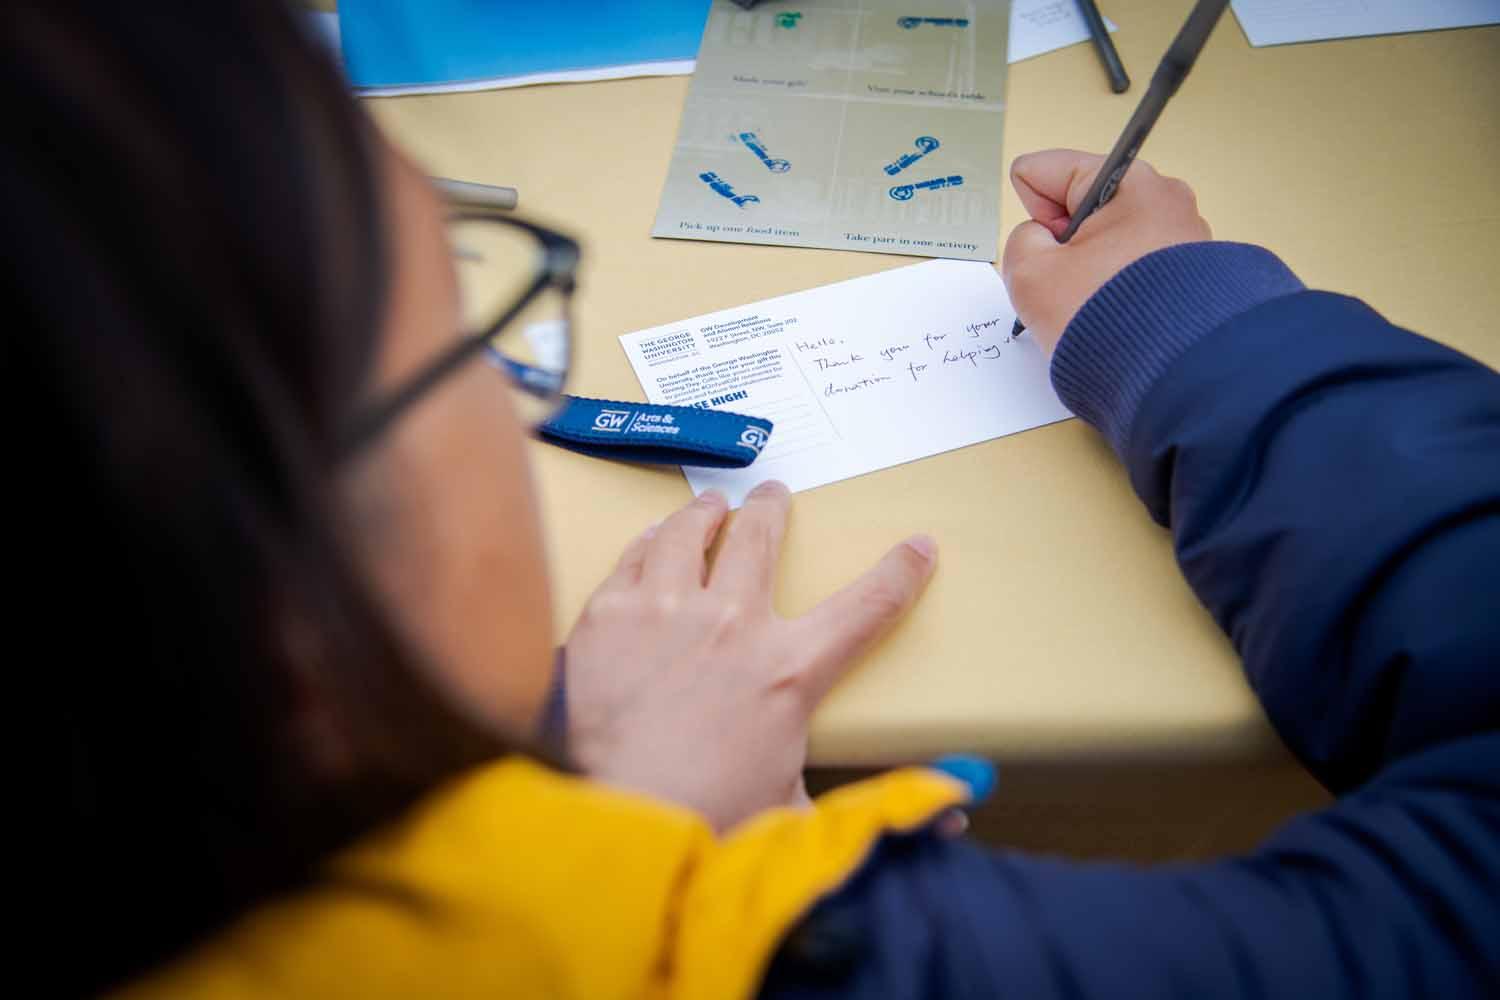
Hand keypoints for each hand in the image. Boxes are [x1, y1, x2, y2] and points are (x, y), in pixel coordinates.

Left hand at [563, 481, 936, 831]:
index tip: (918, 547)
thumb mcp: (797, 814)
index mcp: (788, 671)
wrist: (616, 820)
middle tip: (772, 494)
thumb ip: (859, 807)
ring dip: (703, 513)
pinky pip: (632, 557)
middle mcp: (731, 624)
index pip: (864, 609)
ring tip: (707, 505)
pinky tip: (649, 541)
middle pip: (760, 539)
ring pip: (688, 534)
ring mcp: (665, 611)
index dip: (899, 574)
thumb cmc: (705, 822)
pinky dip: (646, 542)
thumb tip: (947, 823)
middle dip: (772, 508)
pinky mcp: (608, 615)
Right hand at [1001, 148, 1212, 354]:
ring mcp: (1183, 237)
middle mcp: (1165, 200)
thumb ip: (1020, 240)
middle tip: (1063, 280)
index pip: (1049, 170)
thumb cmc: (1106, 320)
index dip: (1030, 208)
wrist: (1172, 377)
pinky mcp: (1191, 274)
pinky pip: (1134, 268)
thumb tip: (1041, 240)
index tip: (1040, 242)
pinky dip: (1116, 288)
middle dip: (1062, 242)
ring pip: (1108, 241)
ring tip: (1090, 305)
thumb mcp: (1030, 274)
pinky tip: (1114, 316)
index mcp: (1127, 183)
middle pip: (1082, 206)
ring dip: (1088, 269)